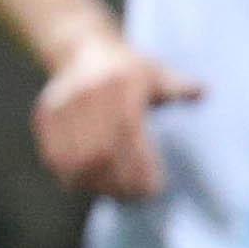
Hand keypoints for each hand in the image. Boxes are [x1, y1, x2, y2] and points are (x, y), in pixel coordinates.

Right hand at [32, 34, 201, 198]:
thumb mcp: (157, 71)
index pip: (128, 132)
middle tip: (139, 198)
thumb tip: (203, 92)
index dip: (140, 165)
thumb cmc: (130, 68)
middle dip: (120, 181)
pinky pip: (54, 156)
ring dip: (97, 184)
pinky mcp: (45, 115)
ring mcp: (62, 105)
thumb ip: (179, 86)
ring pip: (75, 159)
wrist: (84, 49)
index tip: (155, 188)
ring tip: (119, 197)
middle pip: (100, 151)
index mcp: (119, 82)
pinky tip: (93, 188)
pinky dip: (72, 177)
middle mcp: (87, 93)